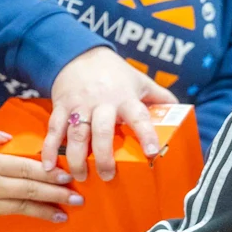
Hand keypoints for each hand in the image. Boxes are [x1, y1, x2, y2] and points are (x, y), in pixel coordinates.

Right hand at [0, 125, 82, 228]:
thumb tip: (8, 139)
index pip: (27, 167)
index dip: (50, 171)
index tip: (69, 175)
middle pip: (31, 187)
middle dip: (58, 193)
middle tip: (80, 197)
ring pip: (24, 205)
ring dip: (48, 209)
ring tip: (67, 213)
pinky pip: (10, 213)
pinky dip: (29, 215)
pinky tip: (42, 217)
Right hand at [43, 46, 177, 182]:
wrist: (79, 55)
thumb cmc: (114, 73)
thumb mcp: (139, 80)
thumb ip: (159, 96)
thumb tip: (182, 111)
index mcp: (124, 98)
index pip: (138, 116)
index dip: (146, 133)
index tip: (152, 152)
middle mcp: (101, 103)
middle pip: (102, 130)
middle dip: (104, 155)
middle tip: (108, 176)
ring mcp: (79, 106)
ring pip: (76, 134)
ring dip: (77, 158)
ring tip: (81, 177)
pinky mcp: (61, 108)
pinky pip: (54, 130)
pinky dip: (50, 148)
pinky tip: (48, 166)